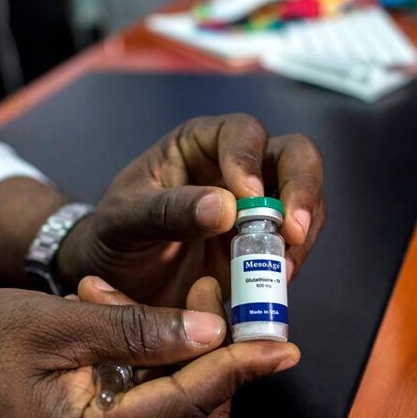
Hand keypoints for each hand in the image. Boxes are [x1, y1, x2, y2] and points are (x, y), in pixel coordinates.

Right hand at [0, 285, 298, 417]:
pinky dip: (158, 379)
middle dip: (220, 367)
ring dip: (189, 368)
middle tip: (229, 307)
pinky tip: (147, 331)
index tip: (284, 344)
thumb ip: (135, 331)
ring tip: (185, 308)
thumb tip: (210, 333)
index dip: (239, 370)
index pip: (185, 406)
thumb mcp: (55, 324)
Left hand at [58, 113, 326, 306]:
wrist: (114, 282)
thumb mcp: (123, 221)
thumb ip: (166, 211)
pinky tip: (274, 284)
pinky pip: (294, 246)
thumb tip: (226, 207)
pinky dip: (291, 263)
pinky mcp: (264, 246)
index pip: (241, 133)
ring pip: (305, 201)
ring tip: (281, 270)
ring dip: (301, 234)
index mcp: (199, 144)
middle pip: (295, 156)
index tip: (246, 198)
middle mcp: (237, 167)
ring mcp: (257, 207)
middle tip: (292, 231)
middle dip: (301, 190)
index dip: (250, 160)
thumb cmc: (111, 236)